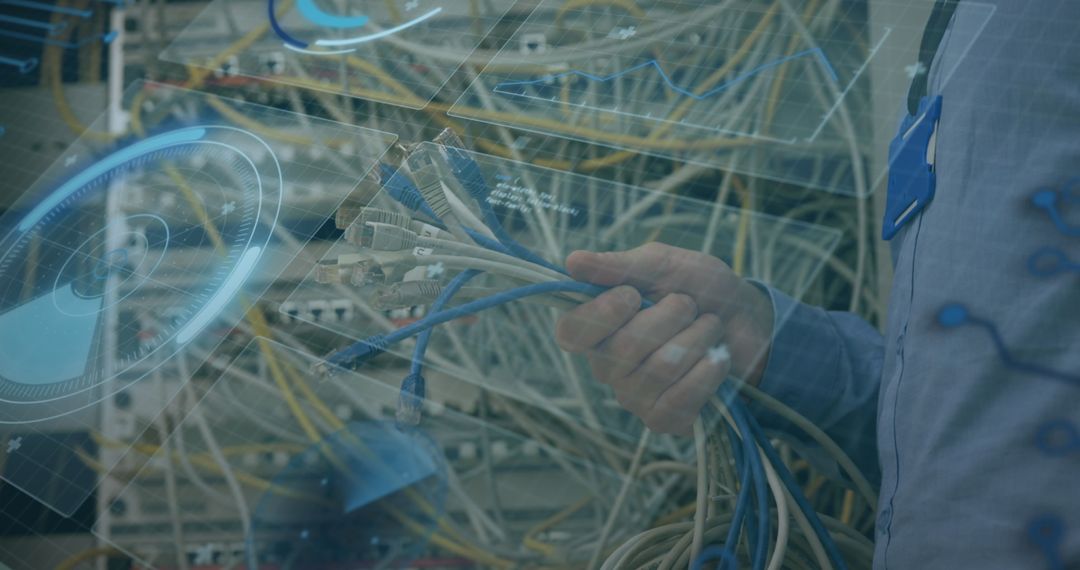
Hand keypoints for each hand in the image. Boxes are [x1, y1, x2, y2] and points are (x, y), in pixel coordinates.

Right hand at [554, 243, 773, 434]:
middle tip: (689, 305)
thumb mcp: (663, 265)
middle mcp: (606, 365)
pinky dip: (707, 371)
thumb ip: (619, 266)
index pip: (569, 333)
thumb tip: (572, 261)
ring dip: (697, 338)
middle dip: (669, 317)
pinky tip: (716, 358)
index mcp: (596, 325)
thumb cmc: (700, 289)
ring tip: (710, 326)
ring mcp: (632, 396)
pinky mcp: (662, 420)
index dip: (600, 316)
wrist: (748, 321)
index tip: (632, 295)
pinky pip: (678, 401)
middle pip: (621, 351)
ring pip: (658, 371)